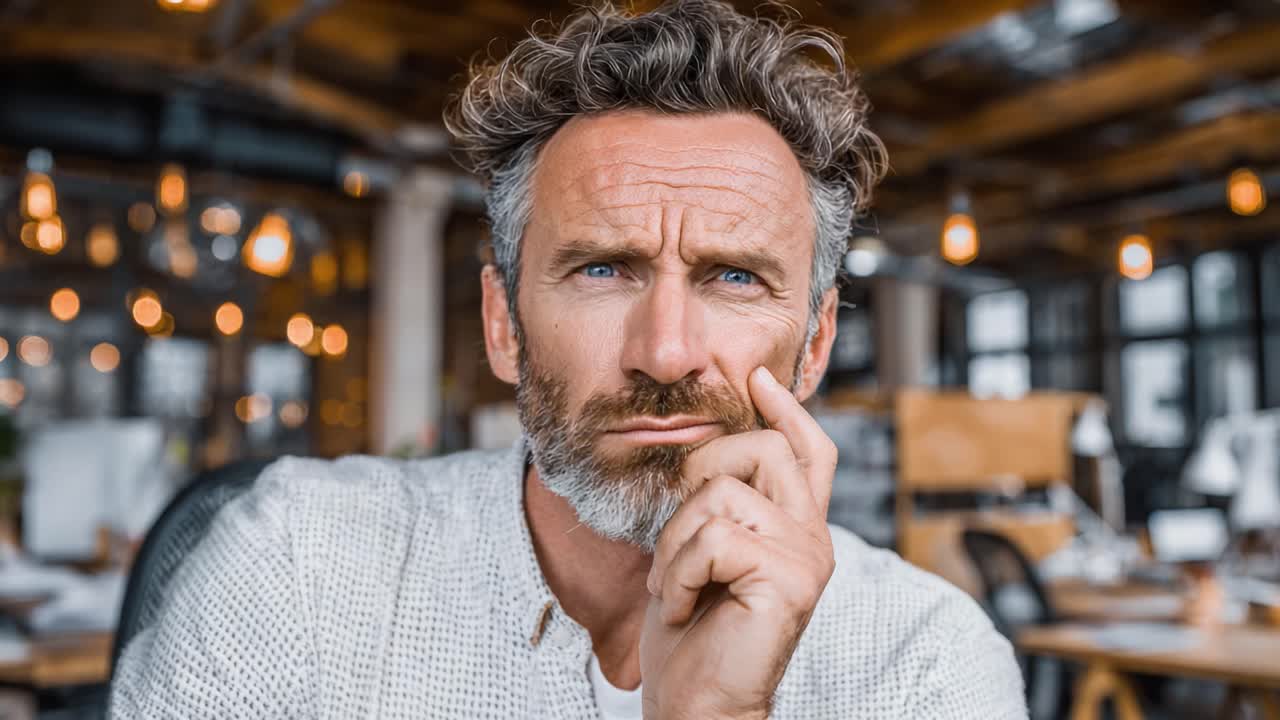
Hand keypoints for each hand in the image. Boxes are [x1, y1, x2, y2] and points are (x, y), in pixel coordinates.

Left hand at [639, 366, 836, 719]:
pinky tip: (683, 608)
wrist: (696, 706)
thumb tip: (702, 447)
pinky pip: (713, 537)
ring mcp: (807, 556)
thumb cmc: (693, 635)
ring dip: (674, 542)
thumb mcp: (702, 554)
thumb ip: (719, 506)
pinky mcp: (791, 579)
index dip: (786, 409)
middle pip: (762, 448)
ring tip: (676, 588)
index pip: (808, 451)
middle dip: (699, 474)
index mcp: (796, 528)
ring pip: (722, 492)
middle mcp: (814, 537)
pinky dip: (679, 572)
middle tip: (677, 538)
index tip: (756, 376)